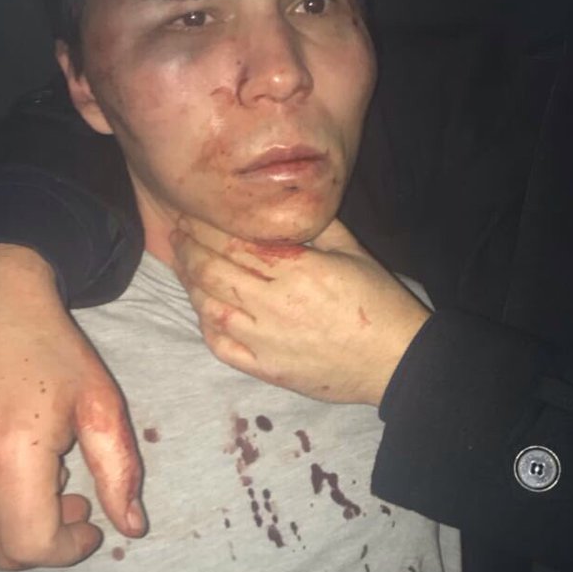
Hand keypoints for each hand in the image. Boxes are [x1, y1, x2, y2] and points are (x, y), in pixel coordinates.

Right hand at [0, 246, 144, 568]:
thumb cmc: (50, 345)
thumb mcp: (100, 402)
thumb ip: (119, 470)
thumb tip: (131, 527)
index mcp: (11, 453)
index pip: (31, 545)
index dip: (68, 549)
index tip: (92, 526)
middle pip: (0, 551)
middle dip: (45, 543)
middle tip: (75, 503)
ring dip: (15, 527)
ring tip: (45, 483)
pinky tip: (11, 467)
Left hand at [171, 219, 429, 406]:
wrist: (396, 361)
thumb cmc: (378, 302)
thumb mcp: (352, 250)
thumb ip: (313, 225)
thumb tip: (280, 203)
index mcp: (295, 268)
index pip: (232, 242)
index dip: (203, 226)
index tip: (189, 213)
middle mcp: (273, 303)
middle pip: (212, 270)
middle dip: (188, 248)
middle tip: (176, 234)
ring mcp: (265, 340)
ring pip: (209, 307)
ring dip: (190, 284)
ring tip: (183, 265)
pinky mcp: (266, 369)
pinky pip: (221, 346)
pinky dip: (204, 324)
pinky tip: (202, 309)